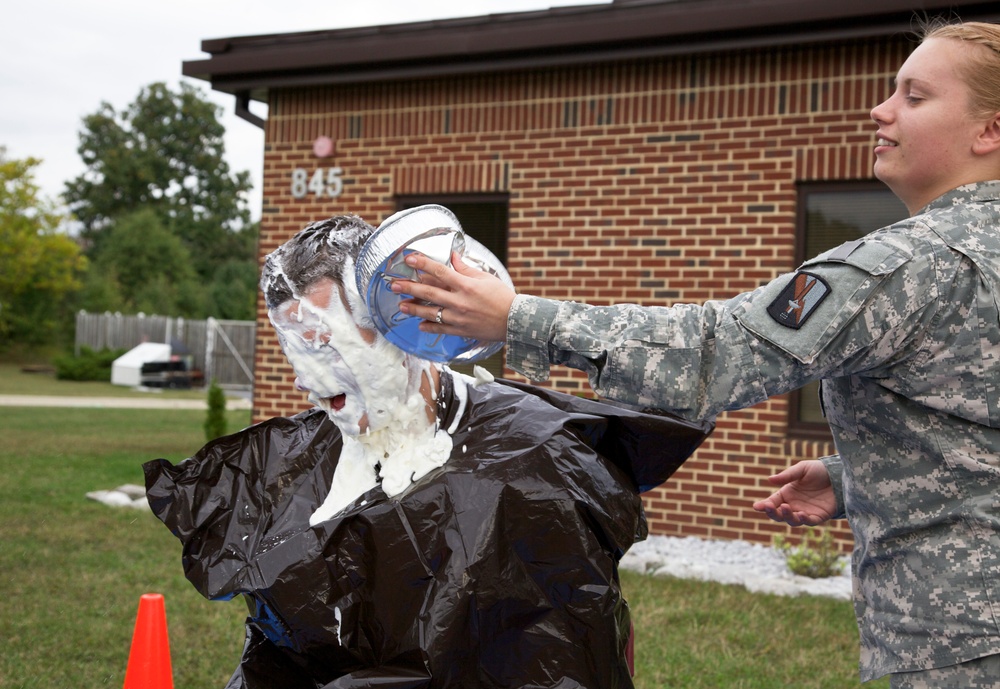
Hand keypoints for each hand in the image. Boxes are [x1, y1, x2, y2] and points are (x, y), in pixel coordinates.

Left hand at [390, 251, 515, 342]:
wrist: (515, 321)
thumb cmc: (502, 297)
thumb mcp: (485, 278)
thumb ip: (466, 269)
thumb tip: (453, 257)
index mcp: (466, 285)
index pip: (440, 271)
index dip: (423, 264)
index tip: (410, 259)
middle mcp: (459, 301)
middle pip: (429, 292)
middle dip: (409, 287)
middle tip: (394, 285)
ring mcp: (459, 318)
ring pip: (431, 312)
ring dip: (414, 308)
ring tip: (401, 305)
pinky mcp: (461, 330)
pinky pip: (441, 329)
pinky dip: (429, 327)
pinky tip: (420, 325)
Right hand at [752, 460, 837, 526]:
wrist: (839, 476)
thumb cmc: (819, 471)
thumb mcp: (802, 469)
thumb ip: (787, 475)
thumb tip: (770, 479)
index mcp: (787, 494)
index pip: (772, 502)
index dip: (764, 506)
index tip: (757, 506)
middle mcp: (794, 505)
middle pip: (779, 514)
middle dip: (773, 513)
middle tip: (770, 507)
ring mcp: (805, 512)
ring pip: (792, 520)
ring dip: (787, 516)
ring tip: (787, 507)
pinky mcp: (818, 517)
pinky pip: (809, 522)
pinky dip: (804, 520)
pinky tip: (801, 514)